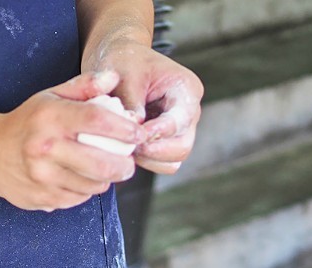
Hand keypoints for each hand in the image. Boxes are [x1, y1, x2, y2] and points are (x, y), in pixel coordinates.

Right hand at [0, 71, 144, 210]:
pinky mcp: (43, 198)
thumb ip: (84, 86)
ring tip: (105, 169)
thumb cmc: (28, 122)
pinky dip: (87, 190)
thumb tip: (114, 78)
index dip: (124, 129)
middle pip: (101, 163)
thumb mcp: (51, 96)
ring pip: (93, 185)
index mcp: (50, 118)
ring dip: (106, 179)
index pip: (96, 121)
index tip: (138, 134)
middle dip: (124, 166)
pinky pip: (79, 198)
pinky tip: (82, 179)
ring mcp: (43, 177)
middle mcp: (45, 148)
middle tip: (129, 163)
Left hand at [91, 41, 202, 174]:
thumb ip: (131, 101)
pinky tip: (126, 149)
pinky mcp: (167, 141)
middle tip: (128, 147)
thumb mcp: (125, 73)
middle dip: (154, 151)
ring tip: (124, 147)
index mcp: (186, 90)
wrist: (121, 59)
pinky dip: (145, 161)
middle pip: (182, 148)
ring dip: (148, 159)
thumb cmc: (125, 60)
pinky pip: (161, 163)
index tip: (134, 136)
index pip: (179, 121)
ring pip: (172, 161)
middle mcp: (189, 113)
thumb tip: (135, 130)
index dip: (156, 133)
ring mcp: (181, 130)